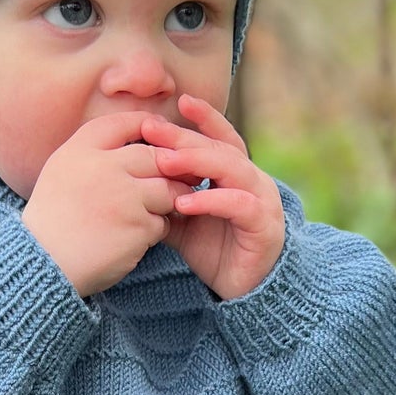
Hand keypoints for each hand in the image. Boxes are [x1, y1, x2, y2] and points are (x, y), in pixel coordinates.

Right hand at [24, 111, 191, 297]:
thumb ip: (92, 154)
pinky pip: (163, 222)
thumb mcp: (60, 173)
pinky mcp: (139, 226)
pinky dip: (155, 230)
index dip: (146, 125)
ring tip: (148, 213)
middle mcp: (103, 168)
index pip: (122, 123)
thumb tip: (133, 141)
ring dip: (164, 201)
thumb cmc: (53, 222)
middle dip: (166, 169)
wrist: (45, 263)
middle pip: (154, 156)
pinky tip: (136, 238)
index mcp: (80, 151)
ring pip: (166, 189)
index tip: (157, 132)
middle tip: (168, 181)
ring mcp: (124, 197)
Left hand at [138, 95, 284, 300]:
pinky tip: (185, 203)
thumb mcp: (182, 222)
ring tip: (165, 162)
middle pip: (219, 148)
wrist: (243, 292)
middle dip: (185, 137)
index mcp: (236, 175)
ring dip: (198, 162)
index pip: (220, 138)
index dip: (202, 118)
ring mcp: (262, 202)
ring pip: (232, 169)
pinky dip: (212, 201)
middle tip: (153, 128)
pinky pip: (239, 206)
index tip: (177, 101)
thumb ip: (165, 199)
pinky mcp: (264, 227)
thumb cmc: (216, 252)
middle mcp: (253, 181)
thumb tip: (131, 180)